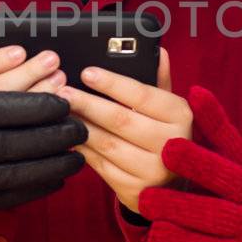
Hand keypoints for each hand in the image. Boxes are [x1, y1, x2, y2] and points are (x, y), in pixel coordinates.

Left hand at [59, 50, 191, 211]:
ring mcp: (153, 171)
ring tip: (61, 112)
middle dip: (88, 104)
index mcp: (181, 116)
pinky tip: (69, 136)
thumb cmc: (164, 134)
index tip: (87, 73)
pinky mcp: (135, 190)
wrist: (171, 185)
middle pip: (120, 120)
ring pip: (107, 144)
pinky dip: (82, 149)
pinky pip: (100, 166)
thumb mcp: (168, 107)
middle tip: (62, 92)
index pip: (142, 95)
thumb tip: (157, 51)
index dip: (112, 84)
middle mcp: (171, 144)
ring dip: (80, 126)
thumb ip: (159, 80)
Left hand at [138, 86, 241, 241]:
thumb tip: (191, 96)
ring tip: (146, 199)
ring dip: (179, 207)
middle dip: (197, 163)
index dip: (215, 117)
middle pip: (226, 177)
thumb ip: (218, 145)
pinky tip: (157, 234)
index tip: (195, 93)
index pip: (233, 139)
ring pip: (213, 215)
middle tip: (165, 149)